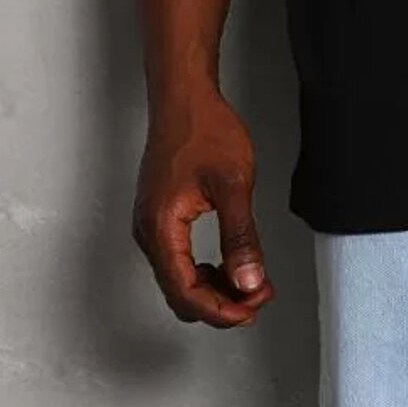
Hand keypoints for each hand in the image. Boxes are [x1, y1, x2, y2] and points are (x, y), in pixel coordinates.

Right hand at [132, 88, 276, 326]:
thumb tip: (248, 281)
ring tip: (251, 280)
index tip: (254, 307)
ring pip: (179, 279)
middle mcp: (148, 232)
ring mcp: (151, 224)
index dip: (223, 310)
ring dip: (214, 288)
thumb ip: (241, 237)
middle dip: (221, 303)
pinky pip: (178, 259)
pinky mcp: (159, 216)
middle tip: (259, 296)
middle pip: (180, 293)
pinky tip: (229, 261)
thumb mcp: (233, 184)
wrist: (183, 96)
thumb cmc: (203, 129)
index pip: (187, 293)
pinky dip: (205, 269)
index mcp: (160, 229)